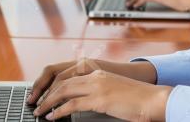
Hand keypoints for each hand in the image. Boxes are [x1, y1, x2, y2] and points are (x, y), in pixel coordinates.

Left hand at [28, 58, 155, 104]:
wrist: (153, 100)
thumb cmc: (137, 99)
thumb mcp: (113, 90)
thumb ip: (98, 92)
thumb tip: (83, 102)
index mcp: (97, 72)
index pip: (67, 75)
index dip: (52, 86)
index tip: (44, 95)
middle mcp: (95, 76)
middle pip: (61, 82)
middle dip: (45, 94)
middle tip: (36, 104)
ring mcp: (97, 86)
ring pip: (63, 91)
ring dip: (48, 103)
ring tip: (40, 112)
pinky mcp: (100, 99)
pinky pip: (72, 105)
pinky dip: (59, 111)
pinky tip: (53, 117)